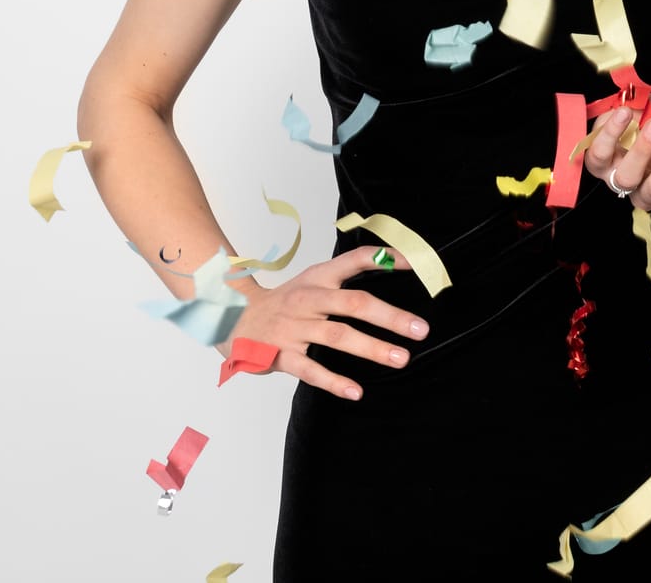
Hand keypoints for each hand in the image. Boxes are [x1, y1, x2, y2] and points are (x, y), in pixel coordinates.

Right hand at [217, 244, 428, 400]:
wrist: (231, 318)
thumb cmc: (285, 301)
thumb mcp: (312, 280)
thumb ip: (346, 277)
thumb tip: (391, 266)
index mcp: (318, 278)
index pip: (354, 260)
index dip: (383, 259)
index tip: (413, 263)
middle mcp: (308, 299)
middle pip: (354, 303)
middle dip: (390, 317)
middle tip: (419, 329)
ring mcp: (294, 327)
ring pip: (338, 336)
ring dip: (372, 348)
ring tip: (401, 358)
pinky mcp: (281, 354)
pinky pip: (311, 369)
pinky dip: (334, 381)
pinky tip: (355, 391)